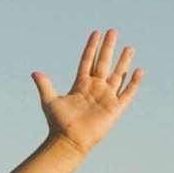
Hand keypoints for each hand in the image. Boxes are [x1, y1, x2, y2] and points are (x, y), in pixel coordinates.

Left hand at [33, 28, 143, 153]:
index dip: (91, 47)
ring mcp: (106, 97)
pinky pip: (127, 93)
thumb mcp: (49, 101)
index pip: (88, 61)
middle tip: (113, 31)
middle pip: (103, 63)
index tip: (96, 33)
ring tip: (129, 47)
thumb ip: (45, 85)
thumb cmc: (59, 123)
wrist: (69, 141)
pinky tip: (139, 71)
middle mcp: (95, 88)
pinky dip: (133, 83)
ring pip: (117, 75)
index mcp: (81, 85)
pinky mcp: (114, 108)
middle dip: (108, 47)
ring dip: (123, 61)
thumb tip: (34, 73)